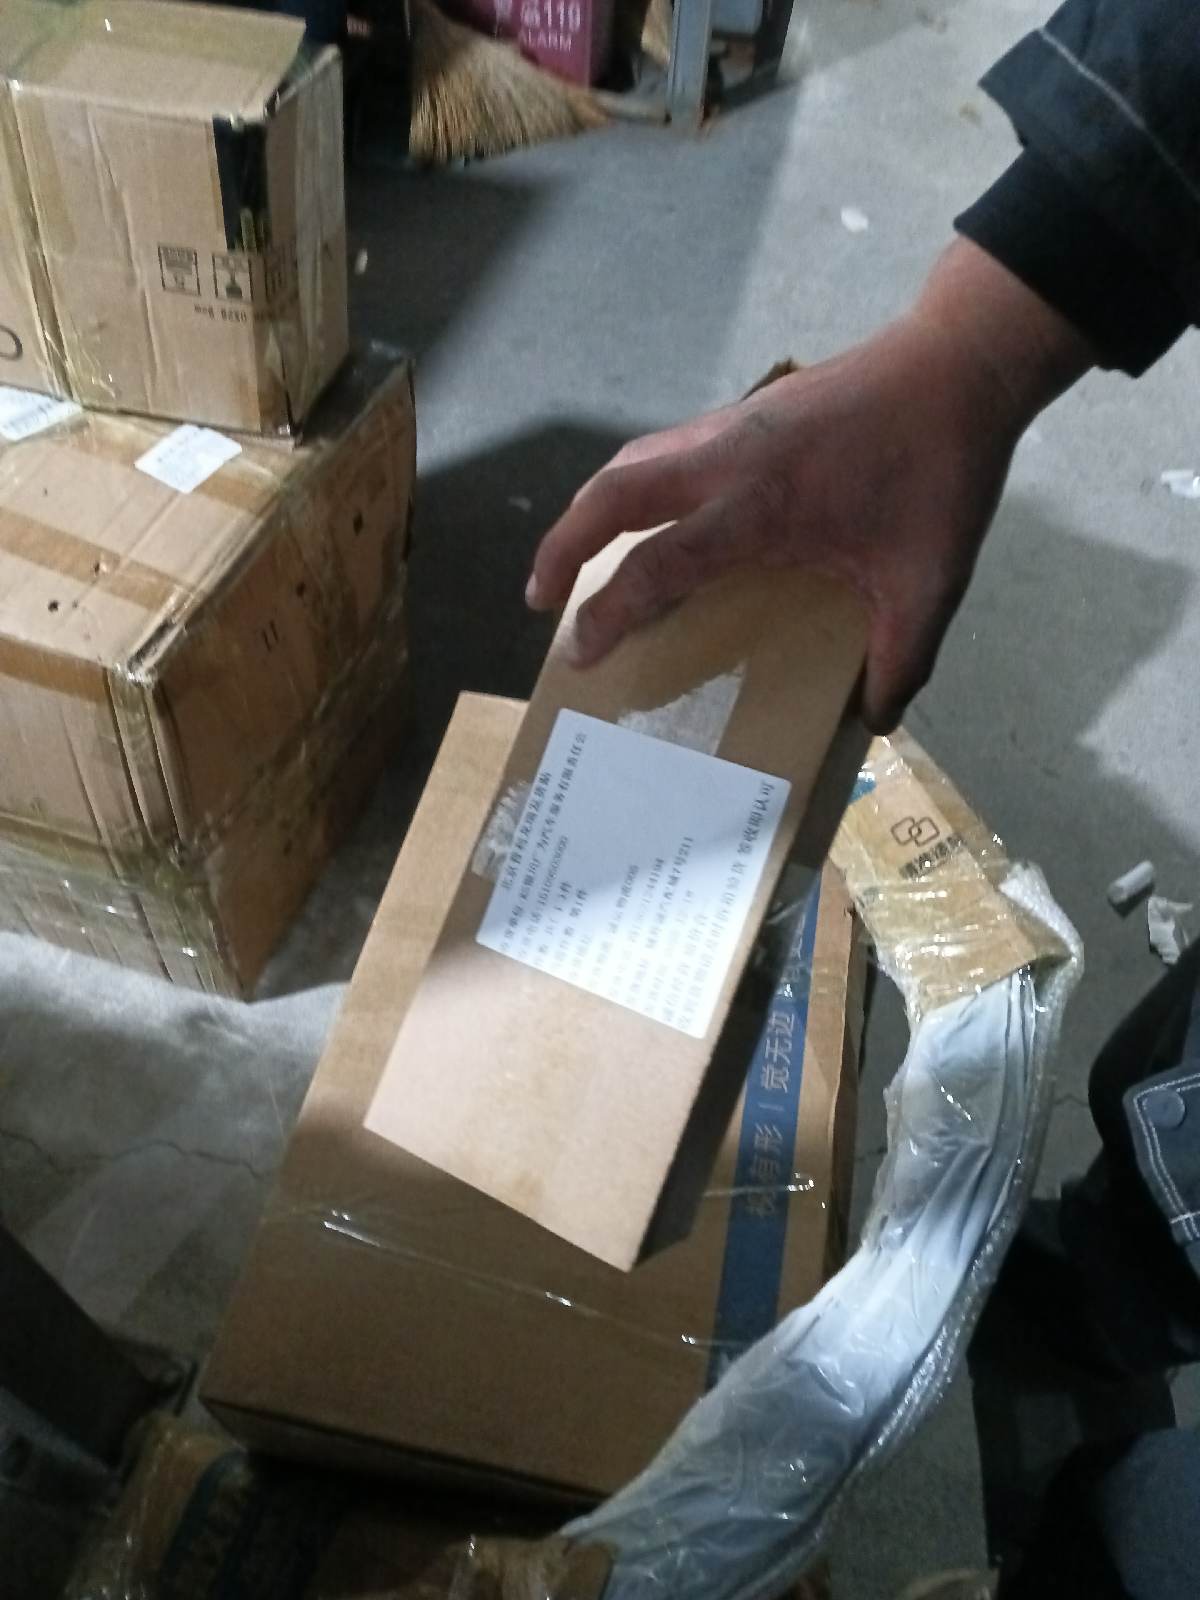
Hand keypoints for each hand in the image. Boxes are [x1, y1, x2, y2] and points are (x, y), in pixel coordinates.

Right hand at [527, 241, 1092, 731]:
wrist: (957, 366)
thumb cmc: (941, 472)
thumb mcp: (929, 582)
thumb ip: (901, 658)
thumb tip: (875, 719)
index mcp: (759, 508)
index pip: (655, 565)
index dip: (608, 613)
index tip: (579, 653)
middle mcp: (725, 462)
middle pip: (609, 496)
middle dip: (562, 548)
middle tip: (540, 600)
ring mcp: (729, 428)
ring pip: (628, 463)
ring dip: (588, 512)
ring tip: (573, 558)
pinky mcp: (743, 412)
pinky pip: (661, 450)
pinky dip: (628, 487)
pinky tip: (645, 517)